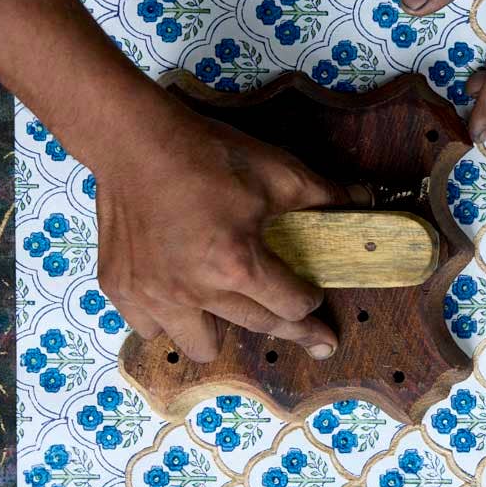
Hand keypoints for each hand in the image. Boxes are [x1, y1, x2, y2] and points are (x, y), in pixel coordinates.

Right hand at [92, 98, 346, 362]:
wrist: (134, 140)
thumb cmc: (207, 154)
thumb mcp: (275, 171)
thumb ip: (322, 195)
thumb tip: (364, 201)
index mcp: (236, 265)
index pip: (290, 307)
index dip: (310, 303)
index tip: (315, 301)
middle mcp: (195, 290)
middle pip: (258, 328)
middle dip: (291, 330)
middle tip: (311, 337)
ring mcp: (154, 295)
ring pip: (200, 346)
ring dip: (222, 333)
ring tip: (230, 312)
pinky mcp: (121, 289)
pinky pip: (150, 329)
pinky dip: (167, 320)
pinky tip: (178, 300)